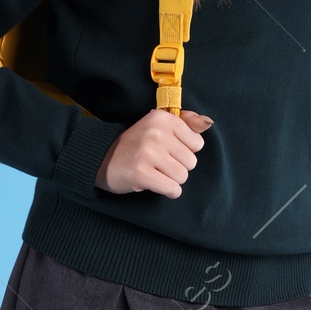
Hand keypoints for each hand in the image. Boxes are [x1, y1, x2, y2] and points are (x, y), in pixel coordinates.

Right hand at [95, 107, 212, 196]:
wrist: (102, 159)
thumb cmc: (136, 145)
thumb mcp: (158, 125)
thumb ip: (186, 122)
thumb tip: (208, 123)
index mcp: (162, 119)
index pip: (197, 143)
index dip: (184, 151)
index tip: (166, 150)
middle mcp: (156, 133)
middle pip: (191, 162)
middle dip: (178, 167)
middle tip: (158, 163)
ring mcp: (148, 153)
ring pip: (183, 177)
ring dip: (171, 180)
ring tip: (155, 172)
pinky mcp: (141, 173)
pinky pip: (172, 189)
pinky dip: (167, 191)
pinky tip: (156, 184)